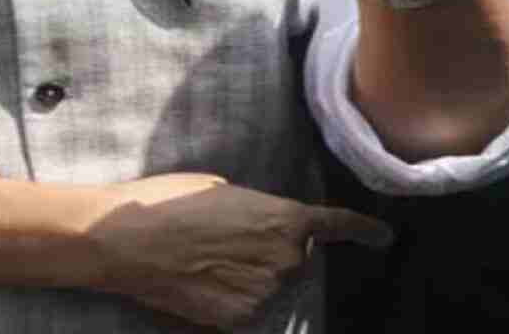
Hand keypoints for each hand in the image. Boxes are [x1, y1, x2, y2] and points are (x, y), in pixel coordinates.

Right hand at [91, 173, 390, 328]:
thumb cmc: (166, 204)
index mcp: (283, 218)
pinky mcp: (240, 318)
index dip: (365, 232)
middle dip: (273, 250)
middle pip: (297, 258)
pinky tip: (200, 281)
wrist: (125, 242)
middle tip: (228, 240)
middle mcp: (285, 258)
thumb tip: (258, 228)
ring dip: (250, 274)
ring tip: (205, 259)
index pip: (338, 225)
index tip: (383, 238)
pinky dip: (230, 296)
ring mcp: (265, 292)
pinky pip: (248, 307)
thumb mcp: (218, 191)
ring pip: (271, 284)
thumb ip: (255, 211)